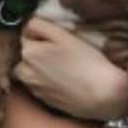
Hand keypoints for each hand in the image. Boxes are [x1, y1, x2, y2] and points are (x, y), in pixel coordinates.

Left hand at [13, 17, 127, 119]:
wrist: (102, 95)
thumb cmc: (86, 62)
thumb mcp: (63, 35)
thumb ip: (40, 26)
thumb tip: (28, 26)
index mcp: (28, 53)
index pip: (26, 34)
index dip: (42, 33)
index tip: (57, 37)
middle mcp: (25, 73)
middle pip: (27, 54)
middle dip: (38, 50)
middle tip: (61, 51)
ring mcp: (34, 89)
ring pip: (31, 71)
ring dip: (40, 67)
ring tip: (63, 66)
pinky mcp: (44, 100)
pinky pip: (40, 85)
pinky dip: (48, 81)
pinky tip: (65, 79)